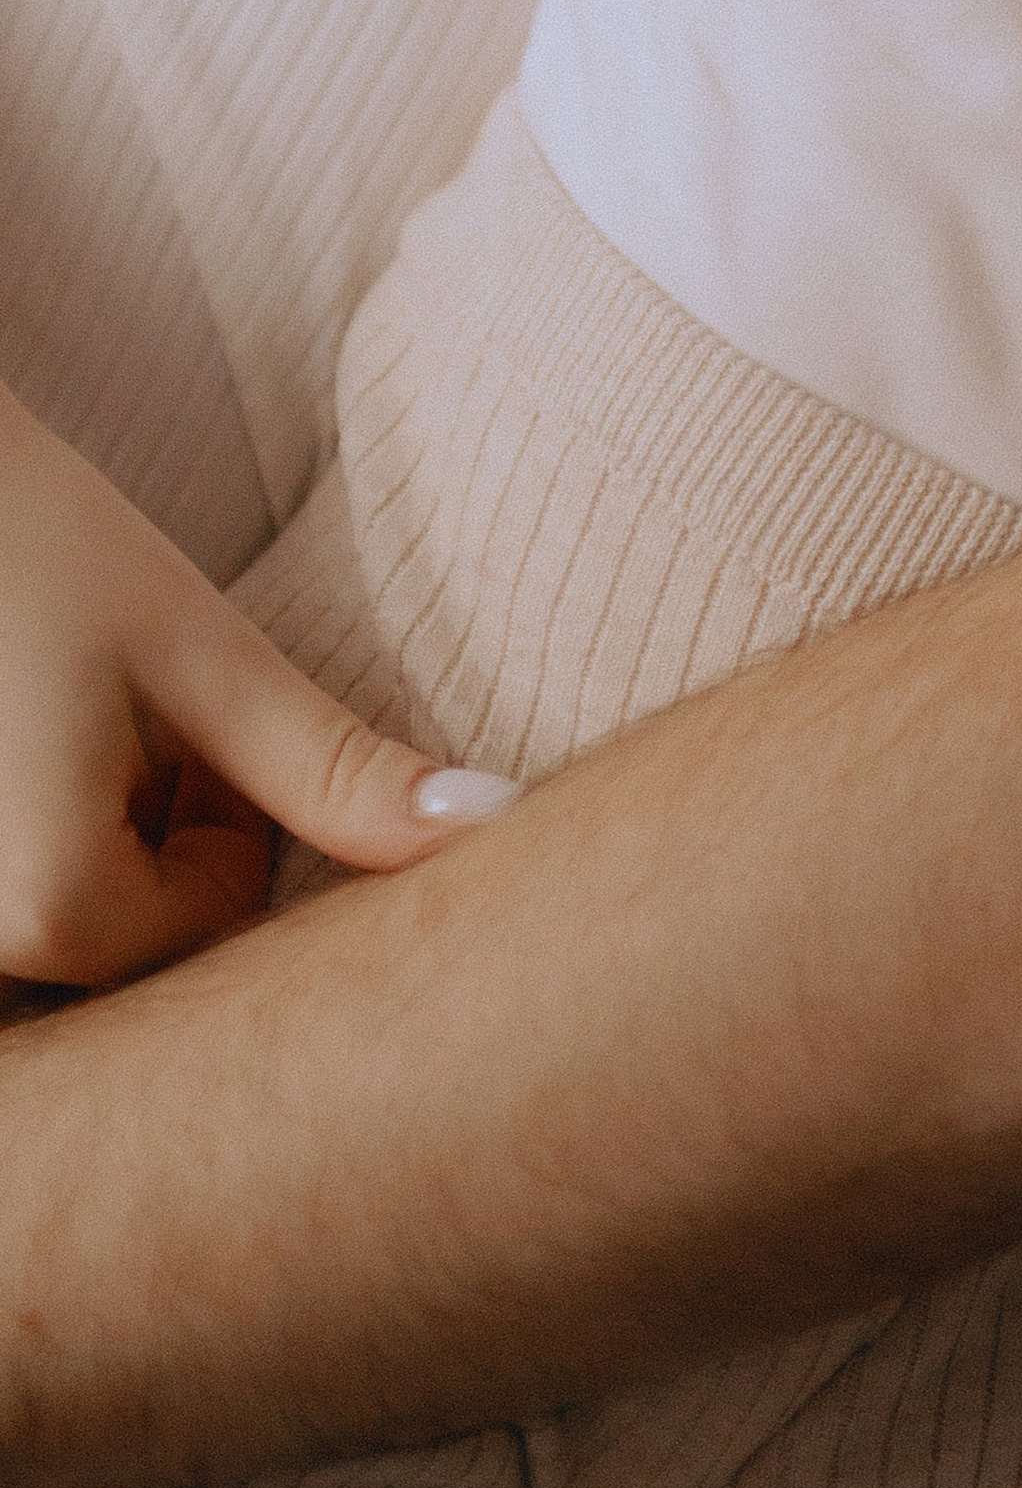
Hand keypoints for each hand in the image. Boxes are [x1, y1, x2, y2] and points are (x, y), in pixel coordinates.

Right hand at [0, 384, 511, 993]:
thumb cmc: (34, 543)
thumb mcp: (203, 657)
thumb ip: (339, 771)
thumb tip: (505, 825)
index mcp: (41, 910)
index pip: (212, 926)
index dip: (230, 819)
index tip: (185, 719)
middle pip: (127, 944)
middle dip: (152, 846)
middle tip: (103, 720)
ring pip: (58, 926)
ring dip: (83, 843)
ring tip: (41, 721)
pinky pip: (4, 900)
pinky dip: (28, 834)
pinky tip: (8, 723)